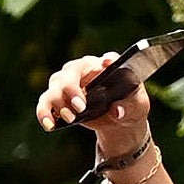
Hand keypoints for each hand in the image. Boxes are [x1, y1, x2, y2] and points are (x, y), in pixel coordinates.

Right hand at [33, 52, 149, 157]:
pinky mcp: (58, 100)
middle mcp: (83, 69)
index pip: (108, 58)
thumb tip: (117, 111)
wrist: (118, 121)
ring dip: (58, 103)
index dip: (106, 60)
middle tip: (81, 106)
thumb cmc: (129, 106)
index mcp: (107, 65)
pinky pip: (45, 104)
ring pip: (54, 87)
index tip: (106, 65)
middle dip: (71, 88)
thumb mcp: (138, 106)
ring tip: (70, 118)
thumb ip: (130, 106)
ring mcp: (67, 83)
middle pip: (70, 72)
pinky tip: (49, 125)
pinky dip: (44, 114)